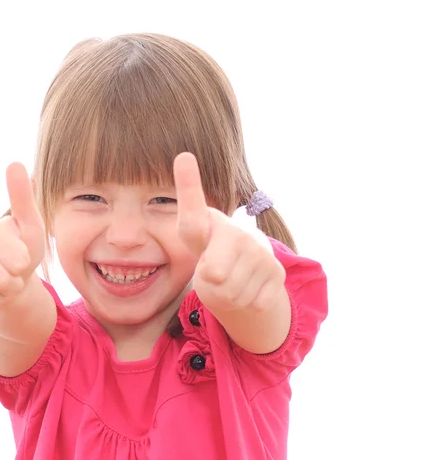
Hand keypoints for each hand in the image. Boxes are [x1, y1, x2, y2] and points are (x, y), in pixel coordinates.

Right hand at [0, 162, 44, 316]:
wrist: (11, 275)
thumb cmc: (23, 248)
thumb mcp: (31, 226)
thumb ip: (23, 199)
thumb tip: (15, 163)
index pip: (16, 263)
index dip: (23, 266)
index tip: (21, 258)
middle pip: (1, 283)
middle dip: (14, 284)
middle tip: (13, 273)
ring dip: (2, 297)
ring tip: (3, 283)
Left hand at [174, 152, 285, 312]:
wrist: (246, 270)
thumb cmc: (212, 255)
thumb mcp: (195, 245)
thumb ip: (196, 242)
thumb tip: (199, 210)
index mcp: (210, 225)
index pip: (193, 208)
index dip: (188, 183)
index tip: (183, 157)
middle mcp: (238, 234)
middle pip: (214, 276)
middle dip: (210, 284)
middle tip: (215, 273)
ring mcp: (261, 252)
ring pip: (233, 294)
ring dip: (227, 296)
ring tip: (230, 279)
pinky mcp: (277, 273)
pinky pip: (253, 302)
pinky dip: (246, 303)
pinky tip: (248, 286)